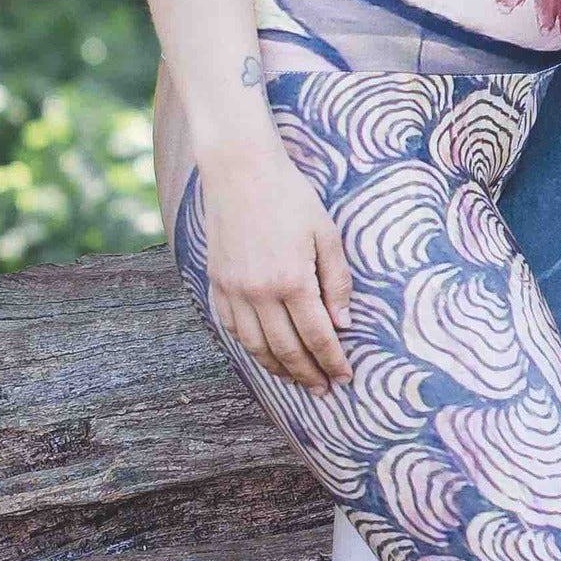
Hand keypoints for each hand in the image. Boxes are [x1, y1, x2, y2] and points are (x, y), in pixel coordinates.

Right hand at [195, 140, 353, 388]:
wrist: (240, 170)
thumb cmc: (290, 197)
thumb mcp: (326, 234)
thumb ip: (336, 282)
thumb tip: (342, 324)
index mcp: (292, 281)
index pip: (318, 336)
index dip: (333, 362)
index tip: (344, 378)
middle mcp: (259, 293)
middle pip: (287, 350)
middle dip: (308, 374)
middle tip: (324, 389)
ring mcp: (233, 290)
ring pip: (256, 346)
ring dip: (278, 368)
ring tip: (296, 379)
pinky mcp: (216, 283)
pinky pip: (232, 328)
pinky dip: (249, 347)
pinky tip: (264, 353)